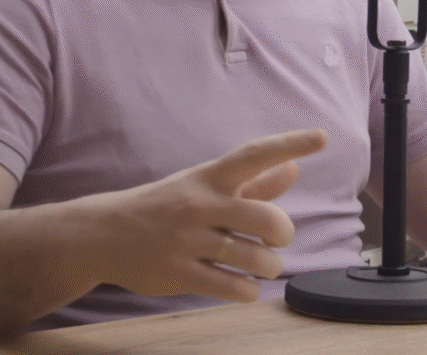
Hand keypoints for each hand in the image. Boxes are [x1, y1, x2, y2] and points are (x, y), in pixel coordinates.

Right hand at [76, 128, 326, 303]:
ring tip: (260, 264)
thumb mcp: (204, 186)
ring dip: (268, 266)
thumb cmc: (166, 206)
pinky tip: (243, 284)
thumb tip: (294, 167)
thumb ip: (253, 182)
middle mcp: (200, 205)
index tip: (322, 137)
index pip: (255, 155)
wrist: (104, 234)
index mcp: (209, 177)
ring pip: (256, 259)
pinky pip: (234, 288)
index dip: (291, 143)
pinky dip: (249, 290)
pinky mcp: (179, 274)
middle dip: (282, 234)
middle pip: (268, 219)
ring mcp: (188, 241)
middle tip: (276, 239)